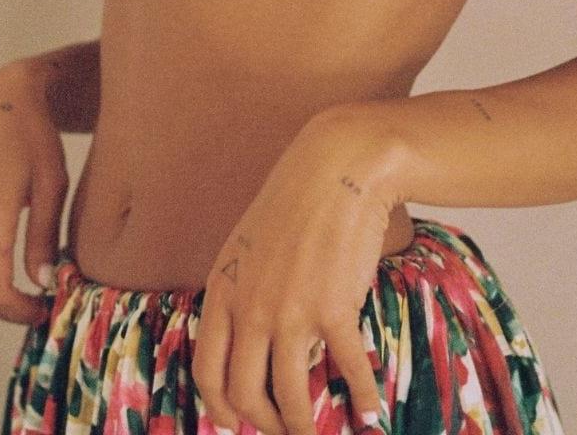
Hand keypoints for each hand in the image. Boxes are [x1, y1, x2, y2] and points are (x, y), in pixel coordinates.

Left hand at [191, 108, 407, 434]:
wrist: (338, 168)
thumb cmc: (297, 201)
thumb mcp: (249, 245)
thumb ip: (243, 291)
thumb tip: (251, 339)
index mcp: (223, 290)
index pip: (206, 370)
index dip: (220, 408)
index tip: (237, 423)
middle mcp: (250, 308)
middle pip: (245, 394)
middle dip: (265, 424)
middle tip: (285, 430)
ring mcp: (290, 311)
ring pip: (290, 397)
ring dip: (305, 425)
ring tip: (322, 431)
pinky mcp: (333, 309)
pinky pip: (345, 371)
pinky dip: (359, 398)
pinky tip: (369, 411)